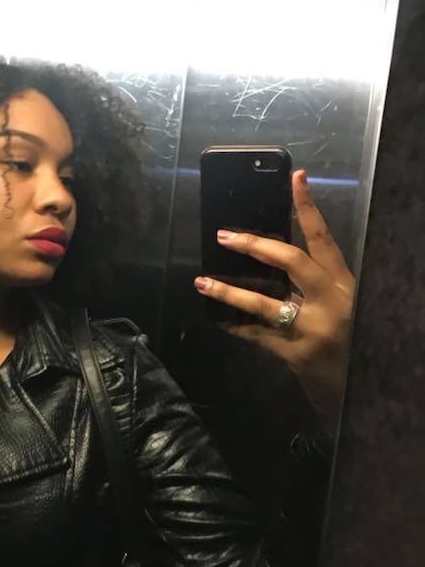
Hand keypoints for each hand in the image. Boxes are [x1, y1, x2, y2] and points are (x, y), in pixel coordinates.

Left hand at [193, 170, 355, 434]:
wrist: (364, 389)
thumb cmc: (354, 341)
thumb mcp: (345, 305)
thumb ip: (318, 284)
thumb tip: (275, 257)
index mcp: (344, 284)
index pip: (324, 238)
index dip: (308, 206)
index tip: (295, 177)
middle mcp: (331, 302)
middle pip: (291, 262)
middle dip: (255, 245)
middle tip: (225, 236)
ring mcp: (313, 329)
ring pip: (264, 303)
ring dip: (229, 292)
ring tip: (203, 282)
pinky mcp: (296, 355)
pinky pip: (258, 336)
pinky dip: (237, 326)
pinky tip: (219, 320)